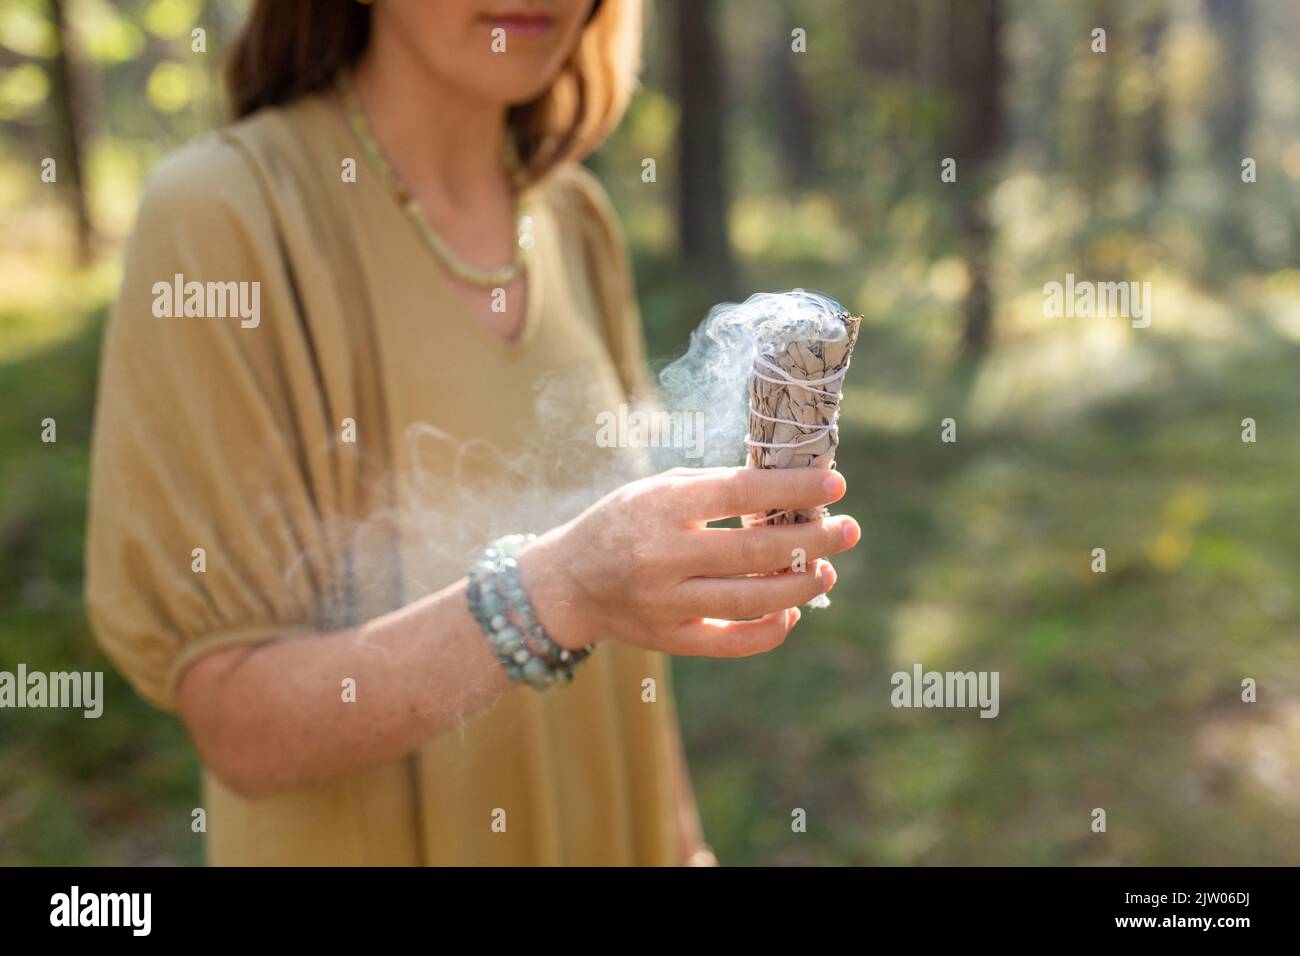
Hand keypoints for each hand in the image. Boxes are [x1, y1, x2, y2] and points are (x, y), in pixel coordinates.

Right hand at [518, 466, 859, 657]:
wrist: (567, 582)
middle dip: (813, 540)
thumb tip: (788, 485)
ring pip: (751, 600)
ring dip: (800, 586)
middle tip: (849, 530)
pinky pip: (732, 643)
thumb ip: (716, 487)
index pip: (741, 492)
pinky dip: (770, 631)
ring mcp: (666, 603)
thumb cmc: (622, 523)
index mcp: (661, 507)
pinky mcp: (670, 639)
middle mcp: (663, 556)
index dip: (795, 489)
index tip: (836, 485)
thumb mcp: (658, 489)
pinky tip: (793, 611)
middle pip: (756, 551)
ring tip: (826, 570)